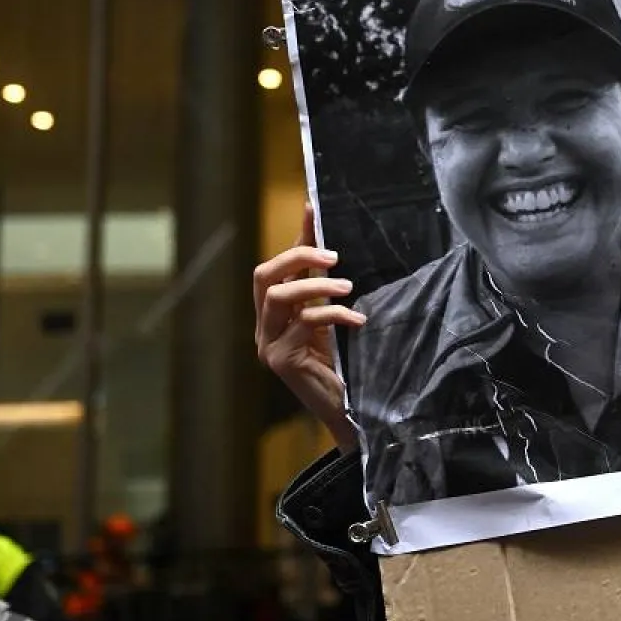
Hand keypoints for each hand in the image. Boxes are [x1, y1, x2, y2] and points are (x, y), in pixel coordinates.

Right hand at [253, 205, 365, 450]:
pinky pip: (303, 323)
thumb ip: (329, 286)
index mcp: (276, 315)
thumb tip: (336, 246)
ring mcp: (269, 345)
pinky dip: (332, 315)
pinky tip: (356, 321)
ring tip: (348, 288)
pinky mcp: (280, 360)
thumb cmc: (346, 364)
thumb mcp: (335, 319)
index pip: (275, 269)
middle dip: (296, 257)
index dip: (295, 240)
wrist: (350, 410)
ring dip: (315, 285)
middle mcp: (265, 328)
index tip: (315, 210)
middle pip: (263, 276)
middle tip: (332, 256)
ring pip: (278, 296)